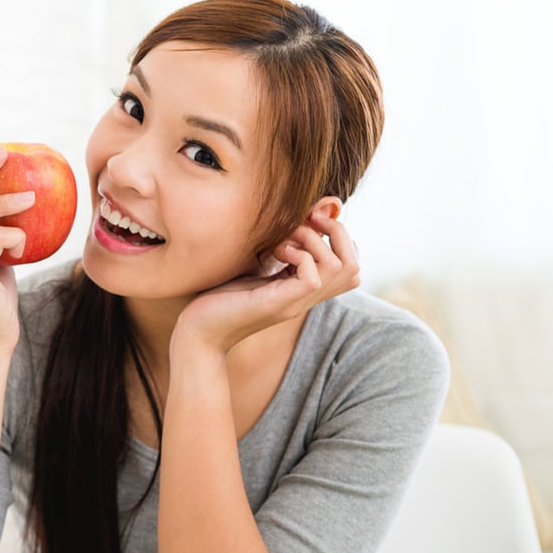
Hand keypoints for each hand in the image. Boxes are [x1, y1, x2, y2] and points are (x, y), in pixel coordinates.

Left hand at [173, 209, 360, 355]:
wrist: (198, 332)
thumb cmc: (219, 299)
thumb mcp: (254, 268)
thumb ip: (276, 250)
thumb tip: (294, 220)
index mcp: (302, 289)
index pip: (350, 263)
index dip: (337, 237)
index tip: (307, 223)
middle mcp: (305, 297)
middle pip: (355, 265)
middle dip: (336, 232)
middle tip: (304, 224)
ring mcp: (294, 302)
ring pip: (341, 268)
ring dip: (314, 241)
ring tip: (283, 241)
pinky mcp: (278, 304)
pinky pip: (313, 278)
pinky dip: (298, 255)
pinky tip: (274, 253)